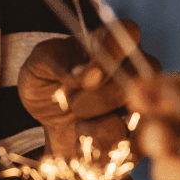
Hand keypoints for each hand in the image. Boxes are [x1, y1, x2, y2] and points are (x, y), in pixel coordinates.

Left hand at [19, 22, 158, 161]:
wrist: (49, 125)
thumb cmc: (47, 86)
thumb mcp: (37, 67)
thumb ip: (56, 61)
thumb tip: (82, 73)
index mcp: (110, 44)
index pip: (128, 33)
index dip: (112, 54)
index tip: (87, 77)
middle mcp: (134, 69)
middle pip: (136, 79)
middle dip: (100, 98)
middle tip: (73, 104)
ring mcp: (142, 102)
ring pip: (141, 113)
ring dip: (103, 126)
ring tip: (78, 126)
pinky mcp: (142, 135)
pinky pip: (139, 144)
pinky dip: (107, 147)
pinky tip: (87, 142)